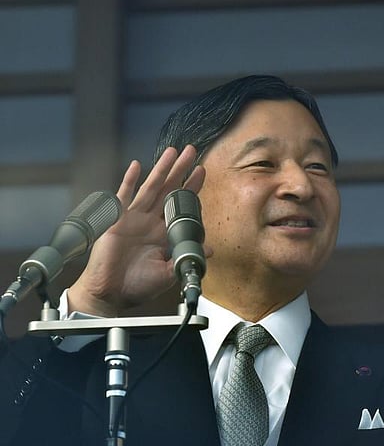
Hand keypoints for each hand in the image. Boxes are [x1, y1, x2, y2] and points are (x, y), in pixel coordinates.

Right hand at [67, 146, 205, 316]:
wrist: (110, 293)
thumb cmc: (137, 286)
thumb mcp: (169, 273)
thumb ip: (186, 257)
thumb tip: (211, 249)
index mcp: (164, 234)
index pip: (181, 205)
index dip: (191, 188)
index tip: (202, 171)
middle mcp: (151, 222)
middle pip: (169, 190)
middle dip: (181, 170)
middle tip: (192, 151)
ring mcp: (134, 219)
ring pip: (151, 188)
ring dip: (162, 169)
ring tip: (172, 152)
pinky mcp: (118, 220)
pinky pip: (124, 196)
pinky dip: (130, 181)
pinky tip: (137, 166)